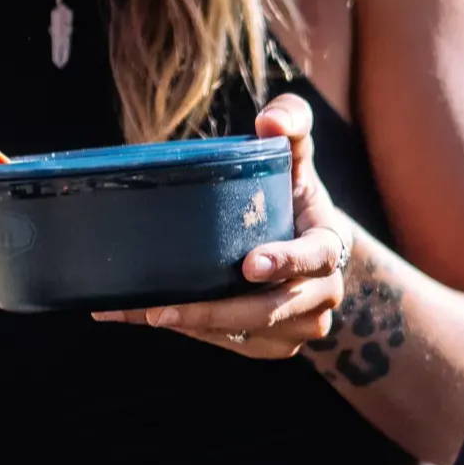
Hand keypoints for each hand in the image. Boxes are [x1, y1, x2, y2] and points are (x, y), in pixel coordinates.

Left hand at [91, 92, 353, 358]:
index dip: (286, 262)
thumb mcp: (298, 159)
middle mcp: (321, 296)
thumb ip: (292, 125)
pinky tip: (139, 316)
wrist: (311, 251)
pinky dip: (185, 332)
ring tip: (133, 312)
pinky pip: (227, 344)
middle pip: (267, 311)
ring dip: (188, 326)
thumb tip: (271, 119)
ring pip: (241, 334)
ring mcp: (298, 329)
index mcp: (330, 247)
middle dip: (213, 313)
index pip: (315, 257)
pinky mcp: (270, 346)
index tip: (248, 264)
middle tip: (161, 310)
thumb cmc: (295, 197)